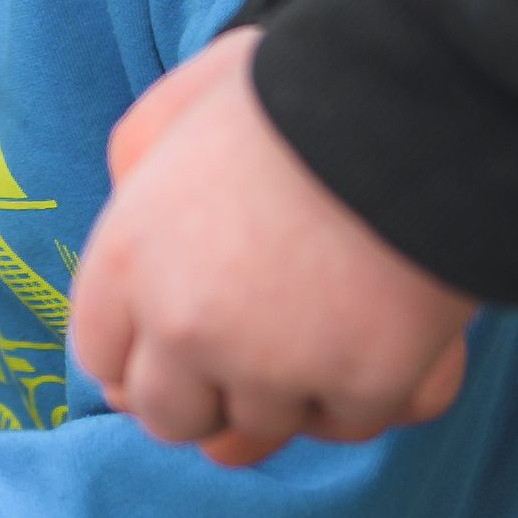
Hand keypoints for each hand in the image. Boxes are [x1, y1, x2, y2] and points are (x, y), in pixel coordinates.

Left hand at [69, 29, 479, 461]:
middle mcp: (185, 327)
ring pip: (264, 429)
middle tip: (253, 349)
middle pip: (171, 418)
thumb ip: (138, 167)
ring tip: (326, 322)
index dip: (141, 356)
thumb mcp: (177, 105)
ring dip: (289, 390)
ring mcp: (274, 367)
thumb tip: (132, 214)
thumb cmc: (294, 89)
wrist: (415, 95)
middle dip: (205, 393)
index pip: (102, 358)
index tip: (176, 347)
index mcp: (126, 258)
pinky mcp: (362, 388)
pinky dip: (369, 391)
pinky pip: (351, 424)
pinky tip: (383, 336)